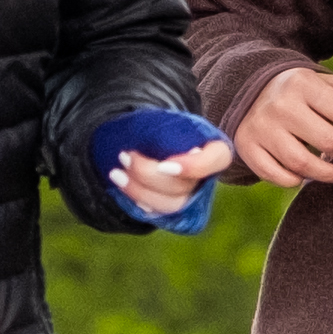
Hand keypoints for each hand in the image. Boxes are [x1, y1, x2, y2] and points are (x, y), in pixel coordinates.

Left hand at [110, 137, 235, 217]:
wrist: (155, 141)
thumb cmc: (164, 127)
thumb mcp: (166, 120)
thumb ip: (162, 130)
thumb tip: (144, 140)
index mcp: (215, 150)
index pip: (216, 160)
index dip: (193, 167)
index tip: (164, 165)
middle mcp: (208, 177)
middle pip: (184, 186)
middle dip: (148, 174)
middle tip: (125, 156)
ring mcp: (193, 196)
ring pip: (171, 204)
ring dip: (139, 190)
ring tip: (116, 173)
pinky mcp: (176, 208)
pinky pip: (159, 212)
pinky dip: (138, 200)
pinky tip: (123, 185)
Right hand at [228, 68, 332, 186]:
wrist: (245, 91)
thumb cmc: (295, 91)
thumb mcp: (321, 82)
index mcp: (301, 83)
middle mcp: (279, 105)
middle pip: (328, 140)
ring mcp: (261, 128)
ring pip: (302, 163)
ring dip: (330, 175)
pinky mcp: (247, 147)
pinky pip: (277, 175)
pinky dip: (296, 181)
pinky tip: (309, 177)